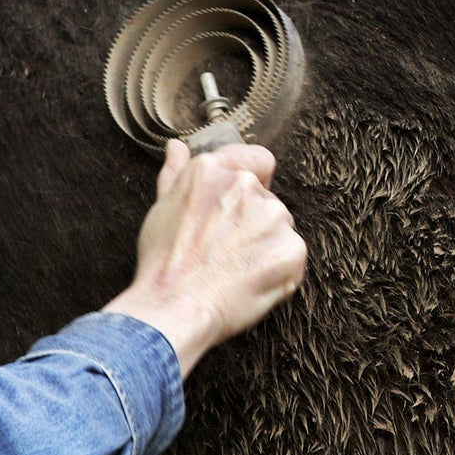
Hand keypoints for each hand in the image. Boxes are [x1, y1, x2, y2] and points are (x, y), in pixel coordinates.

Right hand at [103, 140, 307, 377]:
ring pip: (280, 228)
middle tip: (222, 251)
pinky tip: (249, 282)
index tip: (237, 208)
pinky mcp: (292, 249)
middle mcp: (246, 186)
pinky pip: (292, 255)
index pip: (258, 160)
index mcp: (213, 170)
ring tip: (232, 269)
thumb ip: (175, 173)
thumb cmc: (163, 263)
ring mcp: (272, 216)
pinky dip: (278, 270)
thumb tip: (177, 146)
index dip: (253, 181)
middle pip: (267, 199)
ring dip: (265, 245)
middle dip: (252, 222)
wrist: (174, 309)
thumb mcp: (162, 209)